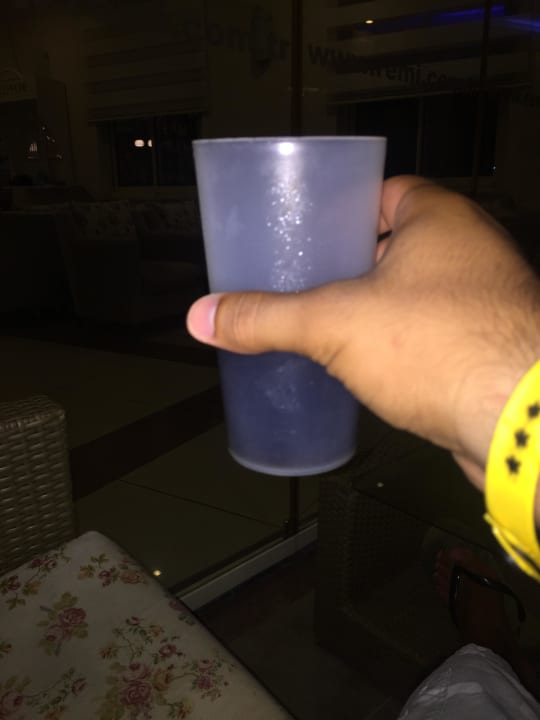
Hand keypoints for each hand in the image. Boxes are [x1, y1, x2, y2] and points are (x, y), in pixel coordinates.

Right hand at [187, 176, 539, 492]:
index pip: (378, 192)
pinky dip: (397, 341)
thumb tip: (200, 317)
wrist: (523, 426)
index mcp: (438, 218)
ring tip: (319, 325)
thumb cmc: (439, 347)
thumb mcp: (336, 325)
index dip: (336, 209)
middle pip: (390, 244)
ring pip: (410, 292)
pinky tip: (363, 364)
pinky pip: (429, 331)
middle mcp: (468, 250)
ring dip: (370, 307)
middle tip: (297, 282)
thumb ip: (266, 318)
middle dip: (345, 265)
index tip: (301, 232)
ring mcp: (482, 300)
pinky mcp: (485, 346)